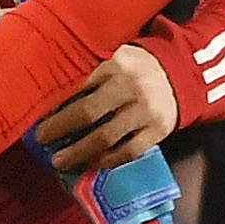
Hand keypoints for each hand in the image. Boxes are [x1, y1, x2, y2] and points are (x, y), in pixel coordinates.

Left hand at [36, 45, 175, 172]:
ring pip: (107, 138)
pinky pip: (128, 152)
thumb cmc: (139, 67)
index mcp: (117, 68)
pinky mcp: (158, 131)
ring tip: (61, 161)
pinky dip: (107, 160)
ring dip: (79, 152)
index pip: (81, 91)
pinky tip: (91, 163)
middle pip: (88, 115)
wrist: (183, 73)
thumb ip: (93, 77)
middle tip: (43, 141)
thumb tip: (58, 104)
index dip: (58, 109)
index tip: (41, 121)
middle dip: (61, 130)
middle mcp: (132, 89)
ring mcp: (146, 112)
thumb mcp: (117, 60)